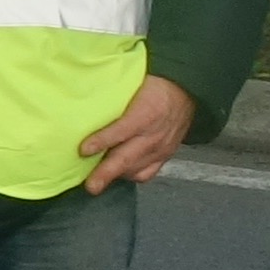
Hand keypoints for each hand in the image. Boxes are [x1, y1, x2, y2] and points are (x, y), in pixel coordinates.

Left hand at [76, 74, 195, 192]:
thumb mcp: (134, 84)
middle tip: (91, 186)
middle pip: (127, 157)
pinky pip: (148, 172)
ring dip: (116, 176)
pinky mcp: (165, 155)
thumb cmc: (153, 85)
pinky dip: (131, 175)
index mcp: (145, 113)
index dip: (102, 141)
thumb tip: (83, 96)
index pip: (121, 130)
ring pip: (136, 168)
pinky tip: (119, 174)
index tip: (83, 150)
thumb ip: (112, 95)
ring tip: (97, 180)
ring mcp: (161, 148)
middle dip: (106, 173)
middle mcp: (153, 135)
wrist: (185, 91)